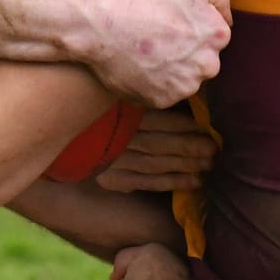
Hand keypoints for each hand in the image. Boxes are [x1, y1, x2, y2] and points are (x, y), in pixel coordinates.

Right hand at [85, 0, 231, 109]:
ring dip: (172, 71)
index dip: (193, 31)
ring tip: (147, 52)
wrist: (100, 23)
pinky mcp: (163, 101)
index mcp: (218, 35)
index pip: (216, 39)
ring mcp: (185, 86)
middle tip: (159, 39)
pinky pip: (165, 94)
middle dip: (187, 54)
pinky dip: (154, 84)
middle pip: (204, 62)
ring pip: (185, 80)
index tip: (172, 25)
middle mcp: (208, 64)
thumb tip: (229, 19)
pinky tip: (139, 66)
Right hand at [95, 105, 217, 192]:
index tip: (207, 125)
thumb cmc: (101, 111)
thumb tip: (185, 98)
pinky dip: (172, 182)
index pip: (157, 120)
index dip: (184, 124)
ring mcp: (114, 161)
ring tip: (209, 165)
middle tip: (214, 148)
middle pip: (159, 143)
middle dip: (189, 146)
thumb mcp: (118, 97)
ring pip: (156, 164)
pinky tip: (194, 182)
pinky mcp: (112, 179)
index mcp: (120, 113)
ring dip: (185, 166)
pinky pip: (147, 182)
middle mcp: (117, 138)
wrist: (65, 129)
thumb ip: (143, 99)